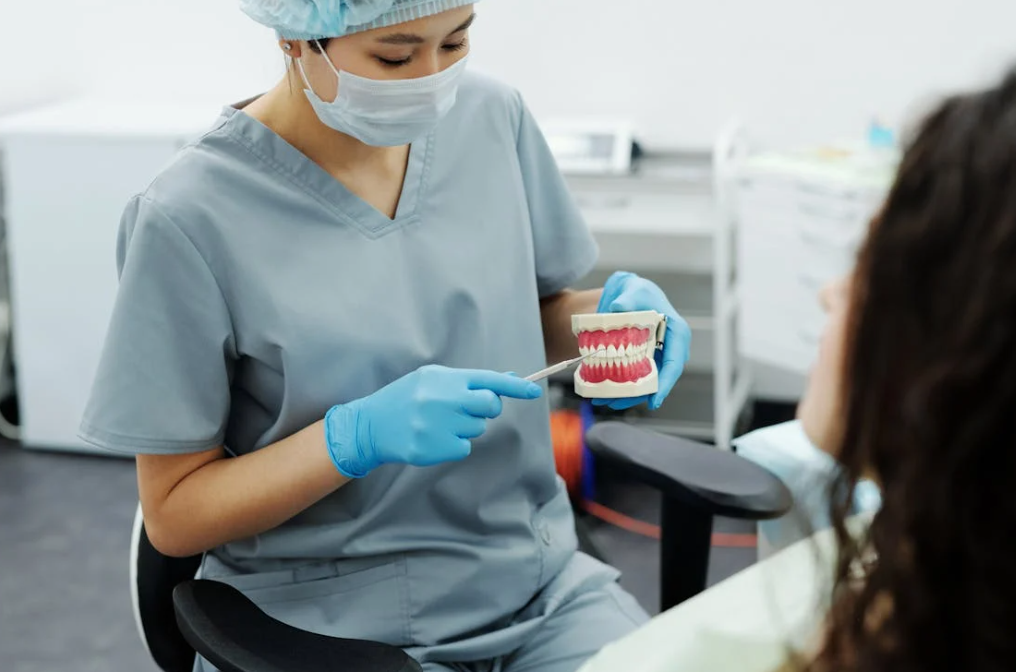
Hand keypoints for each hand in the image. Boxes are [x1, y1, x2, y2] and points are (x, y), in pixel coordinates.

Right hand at [324, 365, 542, 477]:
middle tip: (467, 409)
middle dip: (486, 409)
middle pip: (489, 406)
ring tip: (438, 422)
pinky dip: (453, 445)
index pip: (488, 380)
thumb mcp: (432, 380)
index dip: (515, 387)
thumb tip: (508, 380)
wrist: (370, 424)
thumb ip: (468, 381)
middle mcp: (442, 399)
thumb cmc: (406, 399)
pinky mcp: (433, 448)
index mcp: (443, 378)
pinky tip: (432, 437)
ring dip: (464, 427)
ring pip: (476, 429)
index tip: (535, 391)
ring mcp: (438, 425)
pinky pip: (463, 448)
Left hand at [592, 271, 691, 410]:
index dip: (665, 384)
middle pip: (657, 379)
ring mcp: (655, 356)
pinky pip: (632, 377)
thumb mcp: (634, 290)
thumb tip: (617, 308)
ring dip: (624, 394)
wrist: (628, 294)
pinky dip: (618, 385)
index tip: (654, 401)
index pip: (674, 363)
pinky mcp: (640, 360)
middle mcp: (669, 349)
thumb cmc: (637, 292)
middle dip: (636, 394)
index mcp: (676, 334)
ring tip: (601, 400)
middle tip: (614, 403)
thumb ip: (628, 299)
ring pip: (643, 382)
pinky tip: (601, 390)